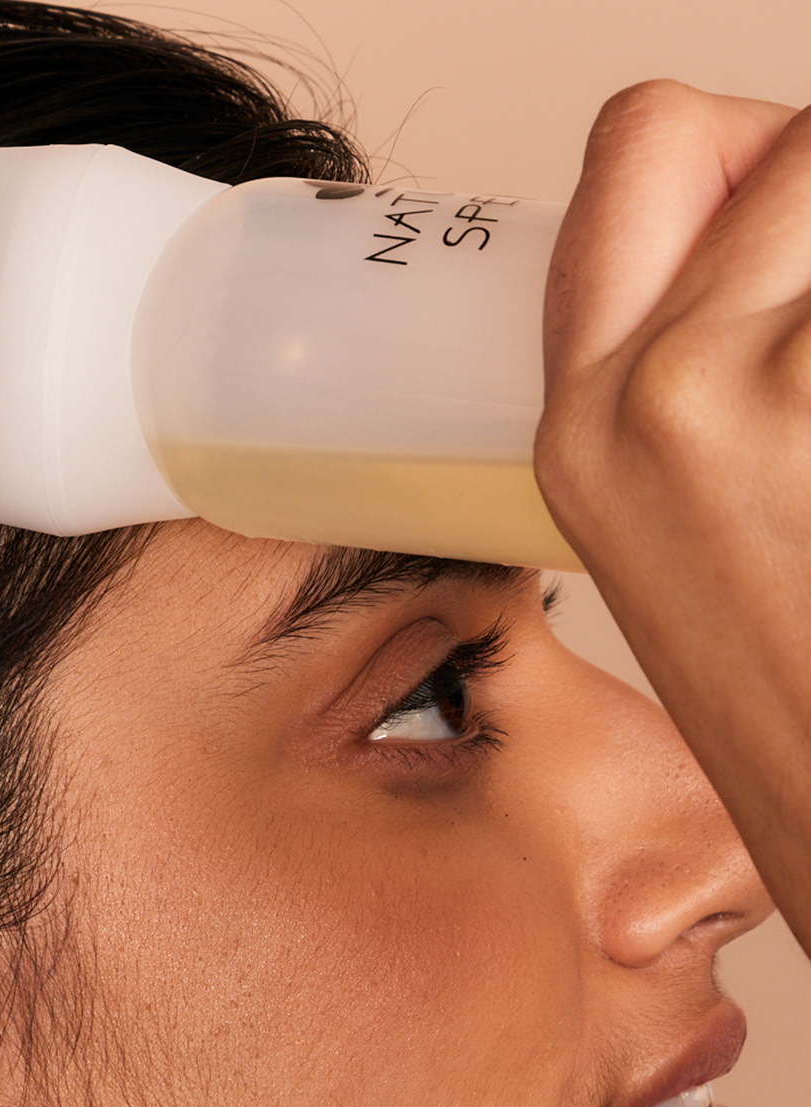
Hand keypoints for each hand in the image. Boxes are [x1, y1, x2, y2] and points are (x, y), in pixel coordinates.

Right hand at [535, 81, 810, 953]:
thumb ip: (687, 358)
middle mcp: (656, 396)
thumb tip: (770, 234)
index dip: (741, 154)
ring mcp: (771, 397)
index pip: (646, 140)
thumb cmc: (797, 705)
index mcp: (584, 427)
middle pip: (788, 134)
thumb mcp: (673, 526)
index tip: (784, 234)